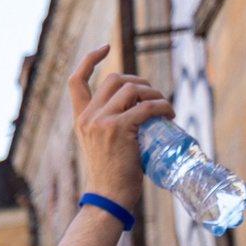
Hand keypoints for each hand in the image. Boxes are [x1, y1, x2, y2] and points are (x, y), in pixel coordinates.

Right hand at [66, 47, 172, 219]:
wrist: (108, 199)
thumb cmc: (111, 177)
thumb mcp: (101, 146)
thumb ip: (110, 126)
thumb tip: (139, 113)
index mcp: (80, 119)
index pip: (76, 80)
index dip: (90, 59)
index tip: (106, 47)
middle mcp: (88, 117)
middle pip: (115, 79)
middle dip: (139, 81)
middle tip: (153, 95)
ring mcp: (102, 122)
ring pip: (132, 88)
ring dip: (154, 92)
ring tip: (164, 106)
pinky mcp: (119, 129)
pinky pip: (146, 107)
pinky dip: (162, 106)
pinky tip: (169, 113)